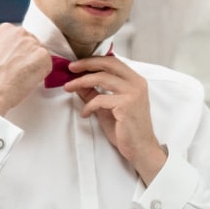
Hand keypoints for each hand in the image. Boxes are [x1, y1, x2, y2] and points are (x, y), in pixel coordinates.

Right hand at [0, 24, 52, 115]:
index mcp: (7, 29)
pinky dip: (41, 74)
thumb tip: (26, 53)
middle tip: (17, 70)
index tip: (10, 61)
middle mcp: (21, 31)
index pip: (23, 38)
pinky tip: (28, 78)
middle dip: (29, 57)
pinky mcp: (43, 54)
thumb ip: (13, 47)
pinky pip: (48, 65)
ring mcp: (33, 42)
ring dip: (36, 65)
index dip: (19, 53)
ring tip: (21, 74)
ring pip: (41, 55)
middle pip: (34, 44)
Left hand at [63, 55, 166, 183]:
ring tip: (68, 87)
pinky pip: (100, 99)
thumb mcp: (107, 107)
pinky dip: (88, 106)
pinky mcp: (126, 105)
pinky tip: (85, 114)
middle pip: (108, 64)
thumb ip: (95, 93)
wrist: (140, 148)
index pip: (113, 62)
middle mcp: (137, 83)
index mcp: (135, 80)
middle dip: (86, 64)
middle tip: (71, 68)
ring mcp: (133, 93)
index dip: (93, 60)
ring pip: (102, 78)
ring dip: (81, 82)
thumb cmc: (126, 129)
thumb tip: (78, 82)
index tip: (77, 65)